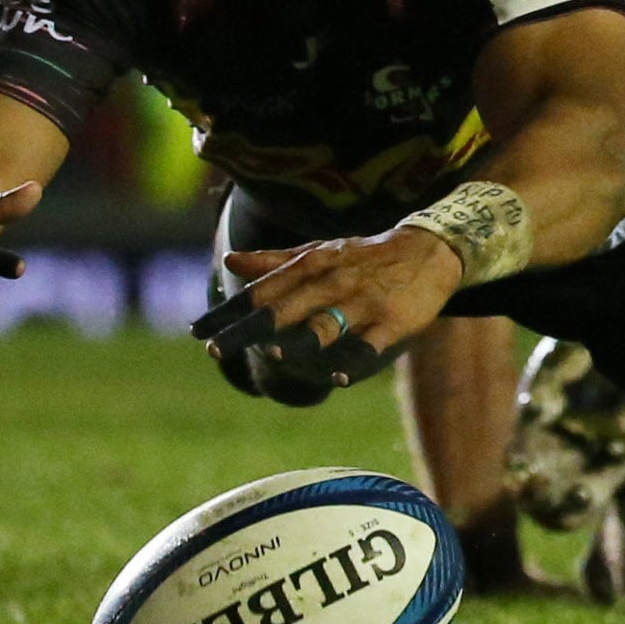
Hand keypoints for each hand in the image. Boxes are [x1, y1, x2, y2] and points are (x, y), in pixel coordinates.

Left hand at [193, 227, 465, 404]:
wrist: (428, 248)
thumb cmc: (364, 256)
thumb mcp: (318, 252)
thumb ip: (274, 261)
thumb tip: (230, 259)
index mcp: (311, 266)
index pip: (261, 291)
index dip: (228, 312)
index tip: (196, 331)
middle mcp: (332, 282)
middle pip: (285, 308)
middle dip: (249, 330)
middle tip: (216, 349)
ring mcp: (363, 302)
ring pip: (328, 322)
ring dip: (303, 338)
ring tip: (276, 354)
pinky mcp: (393, 320)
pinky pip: (372, 342)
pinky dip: (356, 358)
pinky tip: (340, 375)